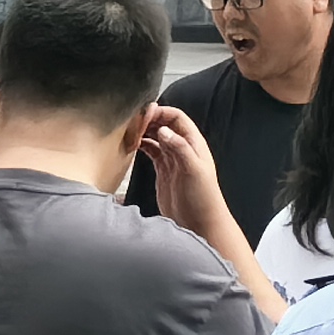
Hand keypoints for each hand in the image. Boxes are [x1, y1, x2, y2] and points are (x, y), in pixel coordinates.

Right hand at [138, 108, 250, 254]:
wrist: (200, 223)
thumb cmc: (203, 198)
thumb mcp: (193, 170)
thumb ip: (180, 148)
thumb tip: (164, 130)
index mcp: (193, 143)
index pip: (176, 117)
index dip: (161, 112)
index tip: (144, 113)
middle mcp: (183, 148)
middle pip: (164, 124)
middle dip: (149, 119)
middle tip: (132, 122)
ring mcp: (172, 159)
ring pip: (156, 136)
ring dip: (144, 132)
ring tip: (130, 132)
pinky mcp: (163, 170)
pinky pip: (151, 151)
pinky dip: (142, 145)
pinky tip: (133, 146)